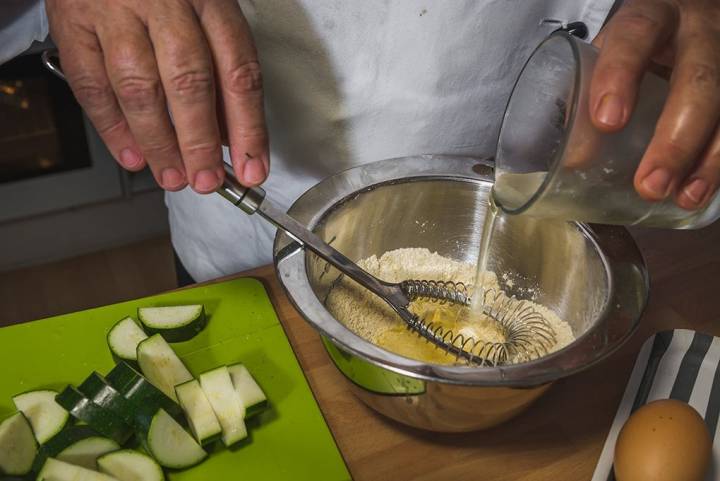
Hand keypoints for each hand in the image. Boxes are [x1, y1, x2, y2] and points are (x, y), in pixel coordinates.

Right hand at [45, 0, 268, 192]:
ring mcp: (114, 10)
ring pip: (140, 89)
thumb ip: (217, 67)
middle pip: (189, 83)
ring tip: (173, 176)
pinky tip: (133, 156)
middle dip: (200, 143)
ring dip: (159, 143)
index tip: (252, 167)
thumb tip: (231, 136)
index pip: (238, 72)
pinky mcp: (72, 22)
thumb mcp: (204, 8)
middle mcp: (164, 2)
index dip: (248, 128)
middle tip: (207, 181)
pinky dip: (113, 128)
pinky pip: (92, 85)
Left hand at [590, 0, 719, 209]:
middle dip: (674, 138)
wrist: (685, 27)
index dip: (620, 76)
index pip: (636, 35)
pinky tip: (698, 191)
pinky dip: (718, 163)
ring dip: (707, 159)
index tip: (606, 122)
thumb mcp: (611, 56)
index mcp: (653, 16)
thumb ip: (590, 96)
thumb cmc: (639, 47)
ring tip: (681, 196)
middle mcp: (700, 30)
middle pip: (697, 81)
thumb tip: (574, 158)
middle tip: (649, 183)